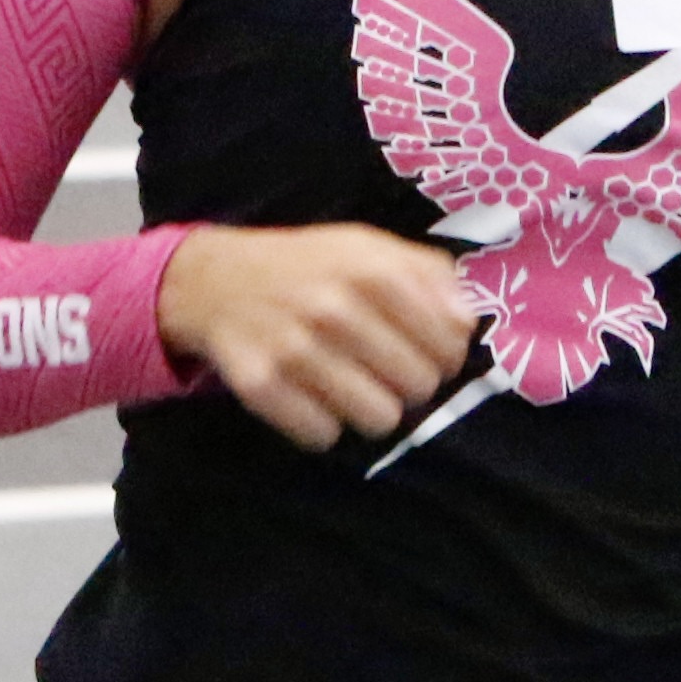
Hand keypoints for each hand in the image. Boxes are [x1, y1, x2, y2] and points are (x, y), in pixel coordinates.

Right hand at [158, 223, 475, 450]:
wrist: (214, 280)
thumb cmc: (307, 266)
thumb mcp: (368, 246)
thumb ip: (427, 274)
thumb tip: (466, 323)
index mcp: (372, 270)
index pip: (451, 342)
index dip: (446, 354)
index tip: (426, 351)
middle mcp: (335, 308)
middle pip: (420, 387)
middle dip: (409, 383)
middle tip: (384, 369)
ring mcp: (295, 349)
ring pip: (379, 419)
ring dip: (371, 410)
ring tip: (351, 386)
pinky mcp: (261, 386)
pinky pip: (324, 435)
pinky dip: (323, 424)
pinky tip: (312, 397)